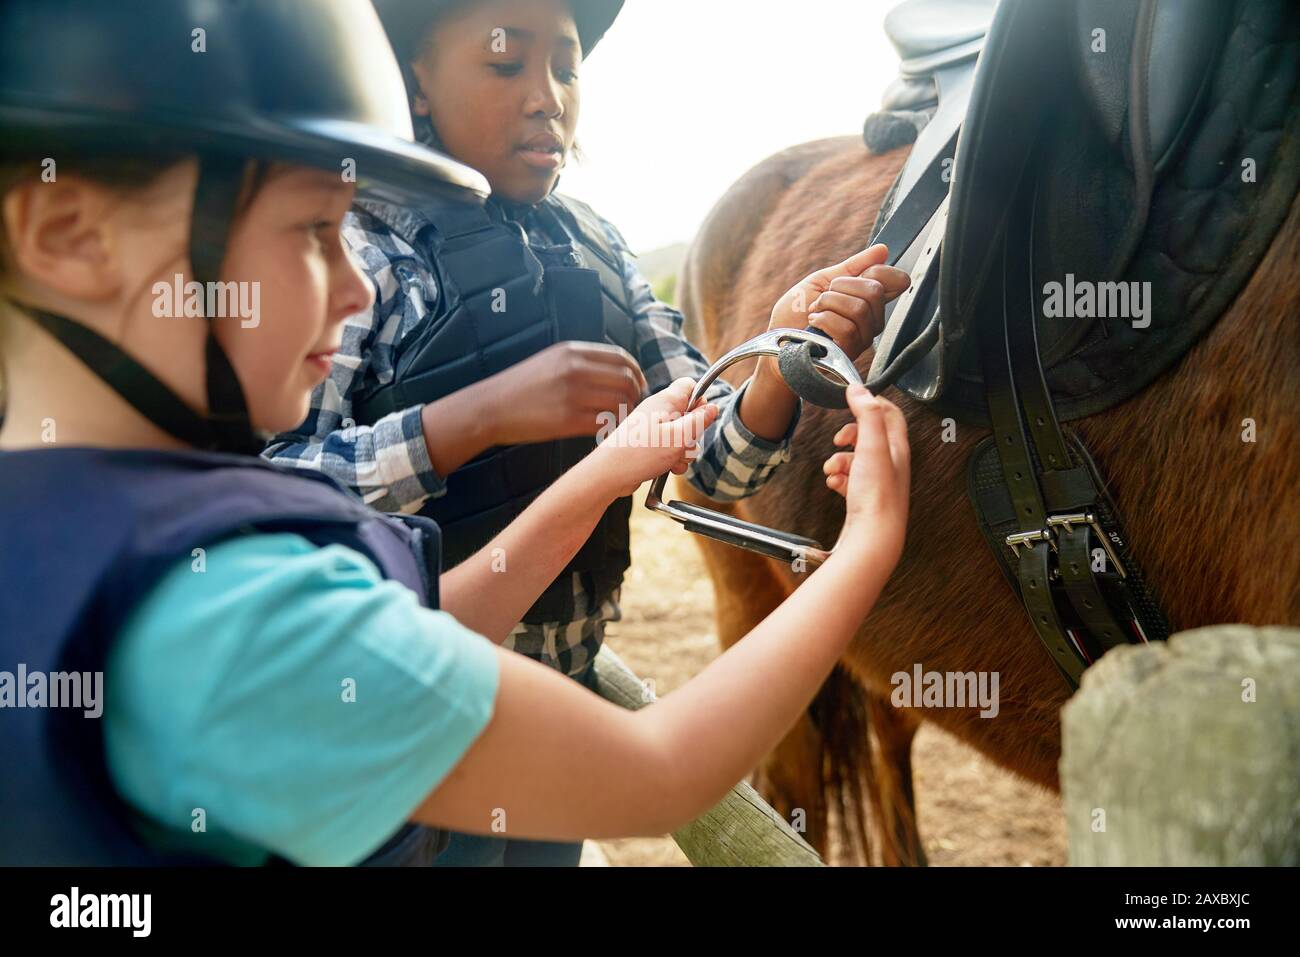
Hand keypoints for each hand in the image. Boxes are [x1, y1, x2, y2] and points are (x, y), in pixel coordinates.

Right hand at [483, 341, 646, 446]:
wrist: (489, 407)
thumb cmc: (522, 387)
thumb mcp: (551, 361)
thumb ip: (581, 362)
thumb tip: (617, 372)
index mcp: (572, 351)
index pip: (622, 357)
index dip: (636, 373)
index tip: (638, 386)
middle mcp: (574, 369)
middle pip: (626, 380)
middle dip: (635, 395)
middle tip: (631, 407)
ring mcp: (572, 394)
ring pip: (620, 402)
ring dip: (626, 413)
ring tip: (618, 420)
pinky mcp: (567, 420)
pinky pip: (605, 423)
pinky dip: (611, 428)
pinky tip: (605, 431)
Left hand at [584, 378, 718, 499]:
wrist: (609, 474)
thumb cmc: (641, 454)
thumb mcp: (679, 437)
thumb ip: (699, 421)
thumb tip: (713, 408)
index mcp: (665, 401)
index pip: (690, 386)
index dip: (701, 401)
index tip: (700, 420)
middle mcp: (658, 411)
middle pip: (688, 414)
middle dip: (693, 434)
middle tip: (684, 445)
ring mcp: (652, 427)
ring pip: (681, 435)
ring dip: (684, 451)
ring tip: (674, 460)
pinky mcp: (647, 443)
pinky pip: (669, 447)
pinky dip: (673, 458)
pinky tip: (668, 468)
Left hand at [768, 244, 910, 360]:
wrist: (777, 340)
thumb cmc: (796, 314)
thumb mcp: (821, 282)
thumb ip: (852, 267)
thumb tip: (882, 250)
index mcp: (869, 301)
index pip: (897, 281)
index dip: (876, 271)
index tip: (848, 277)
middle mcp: (872, 321)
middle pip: (874, 290)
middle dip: (840, 286)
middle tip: (823, 297)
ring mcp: (863, 339)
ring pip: (859, 309)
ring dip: (828, 304)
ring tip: (816, 311)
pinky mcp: (850, 353)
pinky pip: (847, 328)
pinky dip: (824, 320)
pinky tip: (815, 325)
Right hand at [822, 385, 909, 564]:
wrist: (873, 536)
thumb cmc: (877, 495)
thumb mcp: (872, 445)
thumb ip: (867, 414)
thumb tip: (859, 388)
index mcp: (897, 448)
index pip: (891, 414)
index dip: (872, 403)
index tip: (852, 401)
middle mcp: (891, 464)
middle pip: (870, 436)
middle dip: (850, 434)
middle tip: (839, 439)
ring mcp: (878, 482)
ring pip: (856, 459)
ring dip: (839, 459)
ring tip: (832, 468)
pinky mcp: (865, 498)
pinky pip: (849, 480)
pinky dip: (839, 478)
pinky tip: (834, 483)